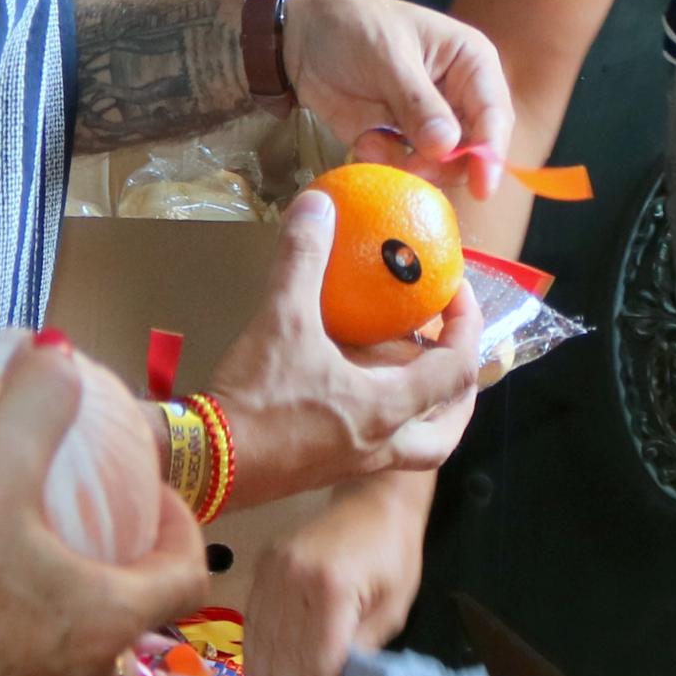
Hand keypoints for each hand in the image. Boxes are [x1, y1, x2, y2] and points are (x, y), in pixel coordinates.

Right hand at [0, 342, 210, 675]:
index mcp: (110, 616)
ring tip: (66, 582)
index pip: (188, 574)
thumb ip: (33, 405)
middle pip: (146, 625)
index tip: (150, 496)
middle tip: (108, 530)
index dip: (181, 527)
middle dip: (137, 573)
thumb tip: (57, 353)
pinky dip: (45, 659)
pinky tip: (4, 632)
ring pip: (97, 667)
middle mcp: (88, 671)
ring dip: (98, 625)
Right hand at [204, 190, 481, 504]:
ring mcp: (353, 464)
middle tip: (450, 354)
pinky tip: (355, 391)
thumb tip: (318, 204)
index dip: (468, 326)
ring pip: (415, 449)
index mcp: (387, 408)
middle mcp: (381, 443)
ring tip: (413, 380)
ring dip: (425, 415)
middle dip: (459, 393)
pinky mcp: (323, 470)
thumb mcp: (282, 319)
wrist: (208, 463)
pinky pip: (376, 450)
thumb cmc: (258, 398)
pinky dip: (382, 421)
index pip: (456, 370)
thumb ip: (303, 258)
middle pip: (447, 430)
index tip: (454, 292)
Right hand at [243, 474, 431, 675]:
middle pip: (283, 657)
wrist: (374, 499)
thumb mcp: (394, 607)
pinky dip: (256, 656)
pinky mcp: (262, 567)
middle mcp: (293, 579)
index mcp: (330, 589)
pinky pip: (252, 622)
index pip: (315, 662)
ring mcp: (272, 571)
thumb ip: (363, 649)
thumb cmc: (393, 554)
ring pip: (262, 644)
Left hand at [279, 0, 514, 195]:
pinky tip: (364, 141)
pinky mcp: (400, 141)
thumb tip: (447, 146)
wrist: (301, 37)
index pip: (494, 114)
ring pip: (442, 166)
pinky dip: (387, 164)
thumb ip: (417, 103)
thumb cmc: (352, 28)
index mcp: (471, 62)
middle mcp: (458, 96)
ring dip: (410, 166)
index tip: (482, 186)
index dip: (491, 153)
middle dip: (443, 164)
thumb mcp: (387, 56)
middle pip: (473, 150)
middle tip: (408, 162)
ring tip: (373, 142)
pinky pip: (408, 169)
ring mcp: (430, 122)